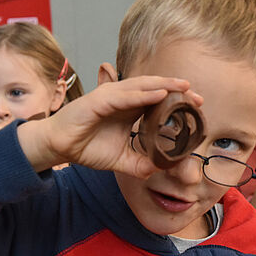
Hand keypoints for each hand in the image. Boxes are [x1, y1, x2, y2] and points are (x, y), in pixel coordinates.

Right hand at [17, 75, 200, 177]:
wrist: (59, 148)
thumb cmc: (86, 147)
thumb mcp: (120, 160)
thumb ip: (140, 164)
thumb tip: (159, 170)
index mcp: (129, 108)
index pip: (157, 98)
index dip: (176, 99)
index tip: (197, 105)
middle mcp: (122, 98)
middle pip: (154, 88)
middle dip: (176, 90)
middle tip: (197, 96)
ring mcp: (111, 97)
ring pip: (142, 86)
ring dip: (163, 86)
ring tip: (183, 87)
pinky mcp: (99, 100)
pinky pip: (124, 96)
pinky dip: (143, 94)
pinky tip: (159, 94)